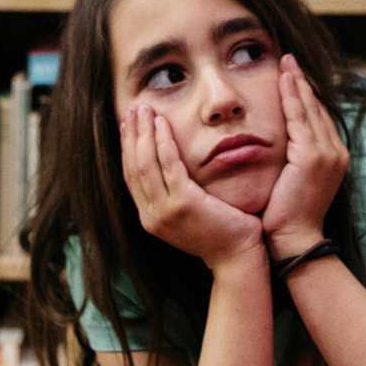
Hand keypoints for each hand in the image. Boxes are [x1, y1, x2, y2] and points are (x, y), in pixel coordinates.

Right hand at [120, 104, 265, 270]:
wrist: (239, 256)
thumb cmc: (221, 231)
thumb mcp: (189, 212)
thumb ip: (175, 193)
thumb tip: (169, 165)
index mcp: (150, 217)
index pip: (131, 176)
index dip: (127, 148)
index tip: (127, 125)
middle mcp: (151, 216)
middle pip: (133, 167)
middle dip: (131, 135)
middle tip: (133, 109)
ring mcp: (164, 212)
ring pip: (145, 163)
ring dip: (143, 133)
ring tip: (144, 109)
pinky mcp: (183, 204)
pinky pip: (168, 165)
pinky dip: (162, 142)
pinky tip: (162, 123)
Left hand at [262, 55, 350, 258]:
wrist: (294, 239)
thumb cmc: (287, 215)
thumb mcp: (294, 180)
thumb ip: (292, 158)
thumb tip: (279, 144)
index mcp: (333, 157)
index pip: (318, 118)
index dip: (306, 95)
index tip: (292, 76)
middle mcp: (336, 151)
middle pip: (317, 107)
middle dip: (302, 82)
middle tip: (289, 59)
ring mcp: (327, 153)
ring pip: (310, 109)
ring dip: (297, 83)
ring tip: (285, 62)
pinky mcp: (312, 156)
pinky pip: (299, 118)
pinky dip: (292, 97)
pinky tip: (283, 81)